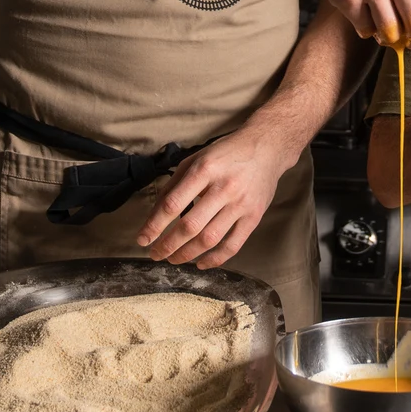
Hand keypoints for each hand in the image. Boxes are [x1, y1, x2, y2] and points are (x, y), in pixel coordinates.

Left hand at [134, 125, 297, 267]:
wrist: (267, 147)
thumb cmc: (227, 153)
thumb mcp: (196, 159)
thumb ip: (175, 184)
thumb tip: (154, 215)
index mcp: (205, 170)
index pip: (173, 204)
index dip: (154, 225)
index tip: (142, 239)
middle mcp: (223, 188)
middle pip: (190, 226)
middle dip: (168, 245)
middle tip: (155, 254)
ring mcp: (241, 204)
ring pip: (210, 239)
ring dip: (187, 255)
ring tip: (173, 259)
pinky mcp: (254, 216)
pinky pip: (233, 245)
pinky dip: (215, 259)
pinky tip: (201, 263)